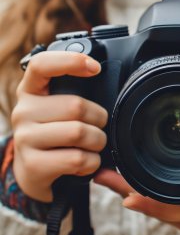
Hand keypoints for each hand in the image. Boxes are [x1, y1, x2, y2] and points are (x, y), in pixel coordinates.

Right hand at [12, 51, 107, 201]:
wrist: (33, 173)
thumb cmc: (54, 136)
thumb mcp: (57, 111)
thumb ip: (73, 95)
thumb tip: (101, 77)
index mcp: (30, 91)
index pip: (42, 65)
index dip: (71, 61)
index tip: (95, 68)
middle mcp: (23, 111)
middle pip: (76, 106)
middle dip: (99, 119)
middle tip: (98, 128)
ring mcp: (24, 138)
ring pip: (78, 132)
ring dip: (97, 142)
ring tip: (92, 146)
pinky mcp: (32, 164)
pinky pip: (77, 158)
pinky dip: (91, 162)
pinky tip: (85, 163)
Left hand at [94, 103, 179, 234]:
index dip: (157, 204)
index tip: (130, 196)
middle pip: (162, 210)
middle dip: (129, 193)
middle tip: (101, 173)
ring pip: (158, 210)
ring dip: (130, 193)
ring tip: (103, 174)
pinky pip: (163, 208)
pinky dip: (142, 196)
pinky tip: (124, 181)